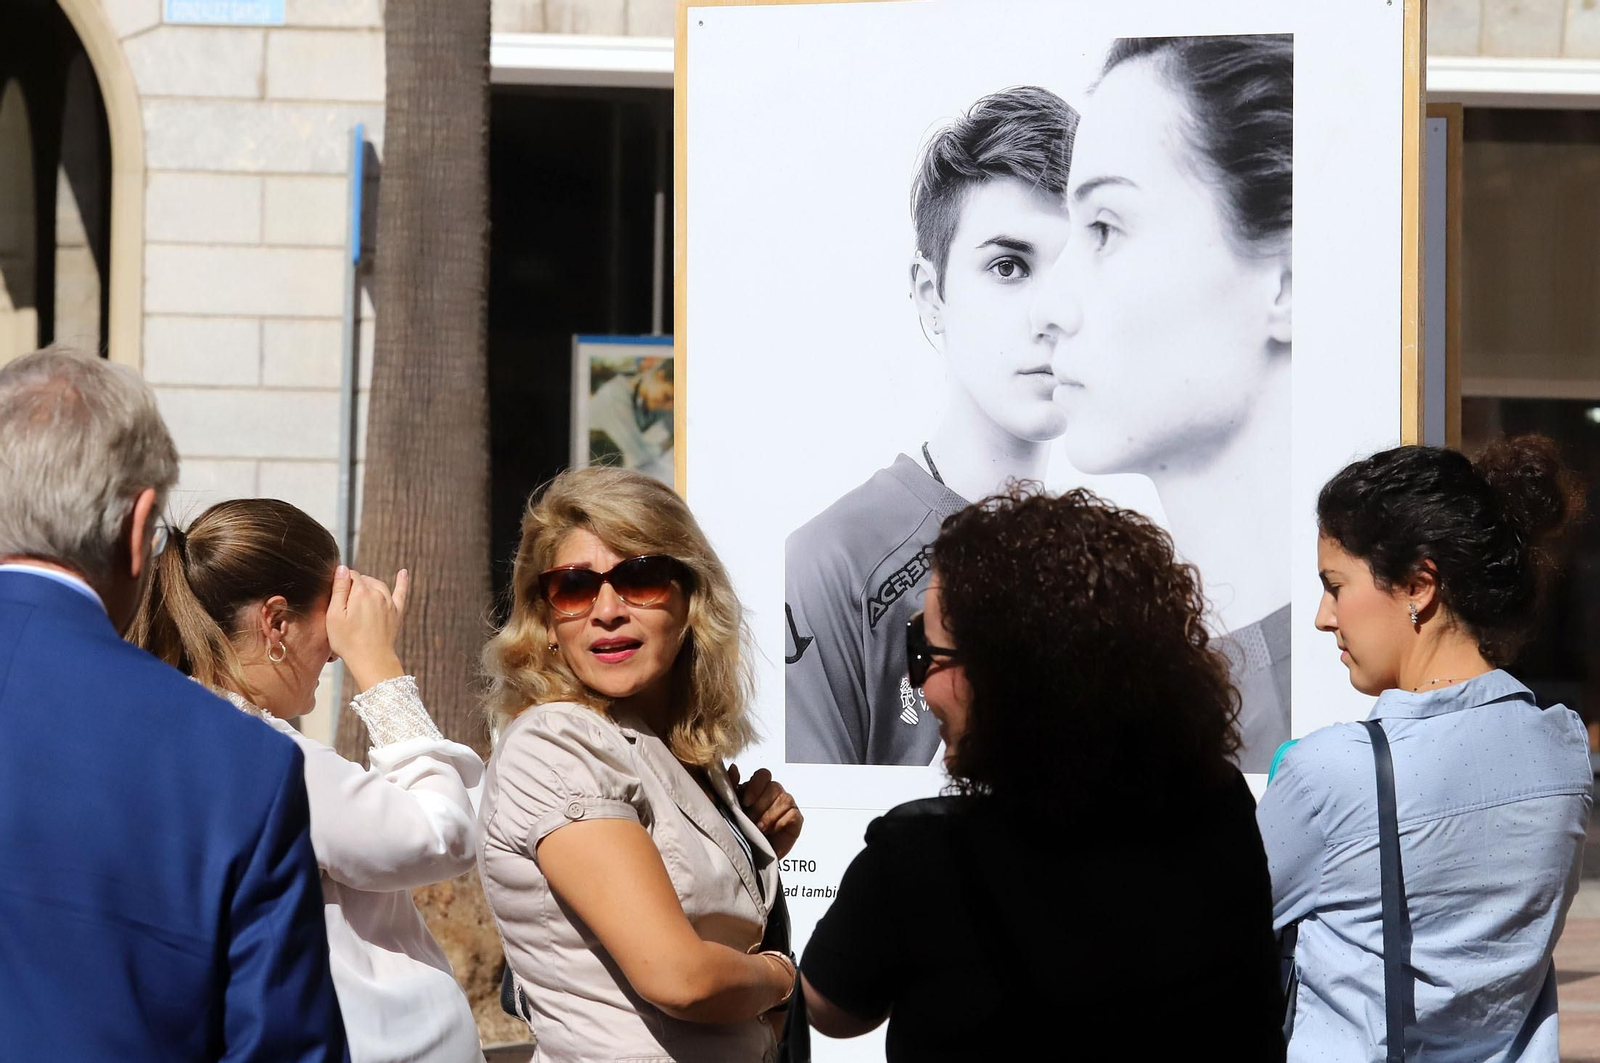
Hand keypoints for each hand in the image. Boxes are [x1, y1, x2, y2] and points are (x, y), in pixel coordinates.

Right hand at [326, 565, 409, 692]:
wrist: (371, 659)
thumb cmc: (348, 641)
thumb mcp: (334, 615)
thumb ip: (338, 589)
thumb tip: (342, 568)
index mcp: (360, 592)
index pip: (350, 575)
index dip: (341, 582)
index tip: (336, 593)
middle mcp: (378, 593)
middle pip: (364, 580)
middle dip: (354, 585)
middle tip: (345, 603)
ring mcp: (389, 602)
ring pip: (378, 585)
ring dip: (369, 585)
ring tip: (359, 594)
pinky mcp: (397, 612)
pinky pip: (401, 592)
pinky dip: (402, 582)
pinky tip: (403, 572)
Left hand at [728, 765, 802, 858]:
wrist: (750, 857)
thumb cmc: (740, 831)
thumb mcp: (730, 807)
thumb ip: (730, 787)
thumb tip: (733, 769)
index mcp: (758, 788)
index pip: (763, 774)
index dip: (756, 785)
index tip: (745, 801)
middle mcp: (774, 794)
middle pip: (774, 786)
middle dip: (760, 805)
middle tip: (750, 820)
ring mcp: (787, 806)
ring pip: (784, 799)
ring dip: (769, 815)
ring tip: (759, 828)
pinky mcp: (796, 820)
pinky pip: (793, 814)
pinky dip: (780, 822)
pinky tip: (771, 831)